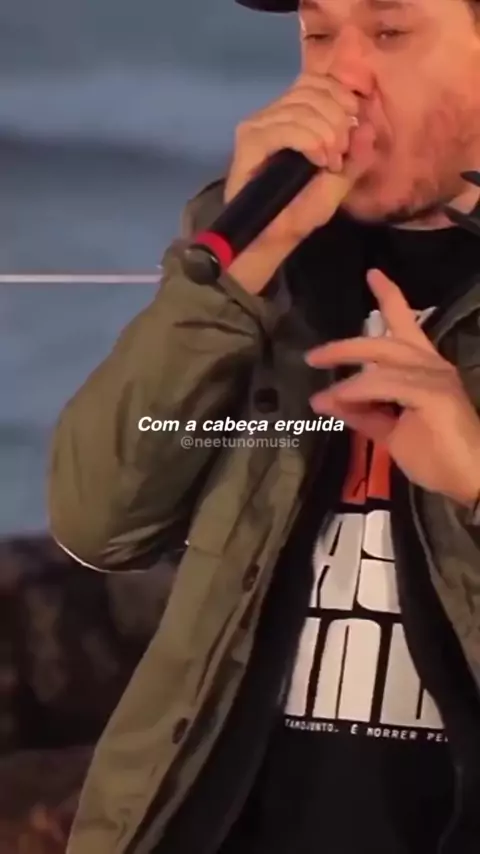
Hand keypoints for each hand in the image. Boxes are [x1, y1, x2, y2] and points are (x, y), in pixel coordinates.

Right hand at [225, 72, 375, 249]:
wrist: (273, 240)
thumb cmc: (302, 212)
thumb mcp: (339, 183)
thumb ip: (355, 155)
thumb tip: (366, 125)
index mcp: (292, 116)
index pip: (316, 81)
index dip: (341, 95)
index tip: (354, 127)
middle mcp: (272, 115)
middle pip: (311, 90)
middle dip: (337, 118)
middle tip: (341, 153)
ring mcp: (257, 127)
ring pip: (301, 107)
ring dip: (326, 133)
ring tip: (330, 163)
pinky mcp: (248, 142)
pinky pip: (284, 127)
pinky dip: (308, 140)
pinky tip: (317, 160)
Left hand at [305, 269, 479, 506]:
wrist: (470, 480)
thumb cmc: (437, 457)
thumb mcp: (389, 432)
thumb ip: (362, 413)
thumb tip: (327, 400)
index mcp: (426, 368)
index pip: (407, 325)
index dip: (390, 298)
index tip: (373, 275)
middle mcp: (431, 365)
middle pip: (385, 340)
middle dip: (346, 345)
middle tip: (314, 355)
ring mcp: (434, 378)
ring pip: (380, 364)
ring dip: (347, 379)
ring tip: (322, 395)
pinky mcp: (433, 394)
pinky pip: (384, 384)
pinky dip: (358, 391)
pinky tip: (340, 399)